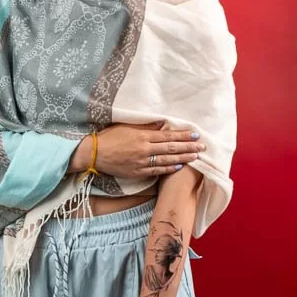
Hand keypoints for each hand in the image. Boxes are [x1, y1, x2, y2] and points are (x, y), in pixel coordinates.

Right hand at [87, 122, 205, 177]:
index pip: (168, 136)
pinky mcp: (137, 172)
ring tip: (195, 157)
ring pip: (167, 161)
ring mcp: (141, 162)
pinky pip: (156, 171)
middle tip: (202, 147)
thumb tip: (162, 123)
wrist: (94, 154)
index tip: (195, 134)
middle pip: (171, 148)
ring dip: (183, 158)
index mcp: (142, 136)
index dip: (183, 135)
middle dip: (188, 147)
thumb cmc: (109, 137)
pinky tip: (178, 167)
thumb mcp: (127, 127)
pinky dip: (169, 169)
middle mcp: (144, 149)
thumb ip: (146, 126)